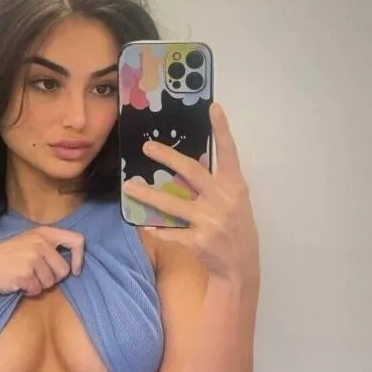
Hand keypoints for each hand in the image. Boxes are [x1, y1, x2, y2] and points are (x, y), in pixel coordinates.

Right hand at [0, 226, 84, 297]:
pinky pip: (38, 290)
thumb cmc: (9, 257)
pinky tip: (19, 283)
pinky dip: (30, 291)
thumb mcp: (30, 241)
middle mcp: (40, 243)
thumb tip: (72, 263)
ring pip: (52, 282)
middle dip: (53, 278)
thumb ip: (50, 246)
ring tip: (25, 277)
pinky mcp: (25, 274)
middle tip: (36, 275)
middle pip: (64, 271)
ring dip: (40, 285)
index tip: (75, 270)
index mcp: (44, 232)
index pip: (77, 240)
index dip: (79, 258)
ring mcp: (32, 258)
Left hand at [123, 102, 258, 282]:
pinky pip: (171, 232)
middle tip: (147, 146)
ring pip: (172, 204)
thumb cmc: (235, 226)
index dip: (221, 129)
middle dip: (168, 157)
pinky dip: (157, 229)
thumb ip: (215, 181)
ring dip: (148, 195)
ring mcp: (210, 221)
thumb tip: (190, 158)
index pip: (228, 152)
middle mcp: (223, 200)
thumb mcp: (234, 200)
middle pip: (191, 172)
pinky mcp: (198, 241)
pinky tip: (145, 225)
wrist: (241, 265)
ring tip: (130, 187)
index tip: (213, 107)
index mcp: (234, 185)